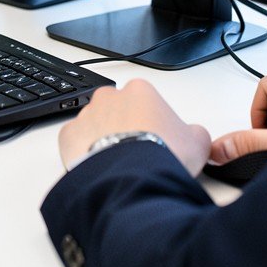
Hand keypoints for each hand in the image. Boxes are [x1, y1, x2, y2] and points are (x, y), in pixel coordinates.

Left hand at [58, 79, 210, 176]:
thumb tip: (193, 136)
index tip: (157, 139)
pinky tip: (99, 168)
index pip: (145, 101)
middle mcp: (110, 96)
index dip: (152, 122)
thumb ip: (194, 133)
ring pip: (95, 124)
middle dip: (125, 126)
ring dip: (104, 138)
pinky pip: (76, 141)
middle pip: (118, 109)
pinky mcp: (69, 135)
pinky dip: (84, 152)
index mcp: (140, 90)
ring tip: (118, 165)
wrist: (134, 176)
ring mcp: (87, 114)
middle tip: (137, 152)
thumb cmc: (164, 154)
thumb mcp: (197, 142)